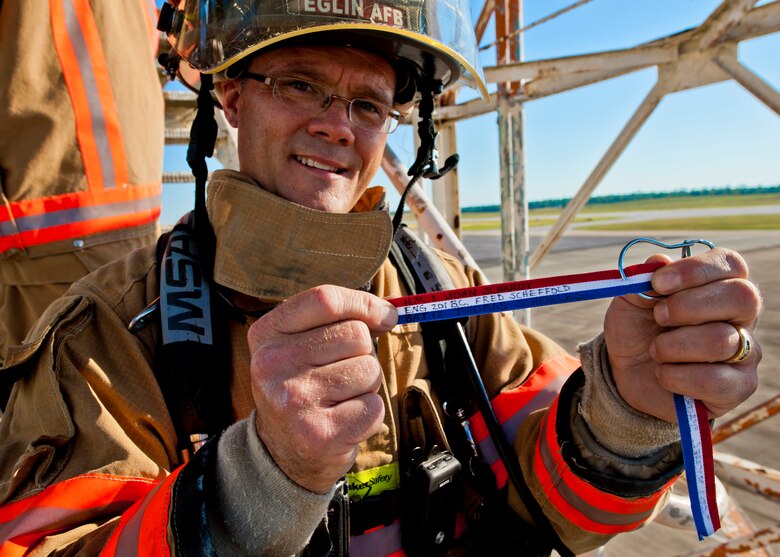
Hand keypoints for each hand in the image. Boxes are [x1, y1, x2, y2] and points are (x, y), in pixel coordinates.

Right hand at [247, 285, 397, 493]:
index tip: (384, 315)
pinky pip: (374, 406)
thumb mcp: (300, 344)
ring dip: (366, 384)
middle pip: (356, 334)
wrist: (281, 452)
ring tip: (340, 398)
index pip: (325, 300)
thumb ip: (338, 320)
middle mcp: (273, 365)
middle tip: (341, 373)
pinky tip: (344, 419)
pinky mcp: (320, 433)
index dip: (363, 304)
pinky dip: (369, 413)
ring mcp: (295, 400)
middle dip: (363, 352)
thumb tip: (388, 312)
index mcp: (267, 334)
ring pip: (370, 370)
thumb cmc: (301, 388)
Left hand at [604, 247, 761, 422]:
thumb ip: (643, 280)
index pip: (730, 264)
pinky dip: (676, 376)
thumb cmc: (637, 329)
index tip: (659, 282)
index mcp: (719, 284)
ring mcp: (746, 351)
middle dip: (688, 306)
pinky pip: (715, 381)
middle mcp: (742, 315)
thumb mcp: (630, 301)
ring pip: (721, 340)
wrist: (627, 374)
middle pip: (742, 297)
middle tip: (658, 317)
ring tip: (655, 350)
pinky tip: (664, 374)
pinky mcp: (740, 385)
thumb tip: (659, 262)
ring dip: (672, 346)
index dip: (695, 270)